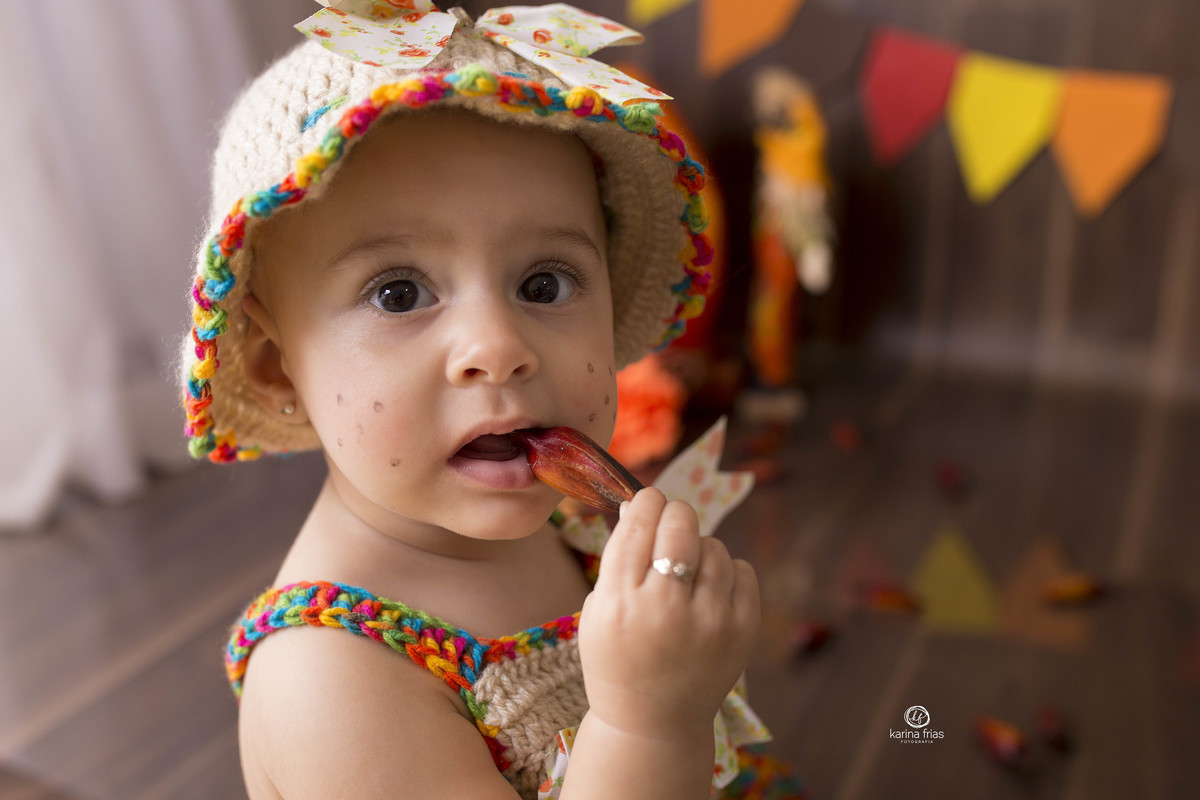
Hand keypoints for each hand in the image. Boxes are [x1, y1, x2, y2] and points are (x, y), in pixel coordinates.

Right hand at [577, 488, 760, 739]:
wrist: (654, 723)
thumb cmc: (618, 659)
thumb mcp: (597, 611)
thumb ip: (619, 557)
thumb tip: (644, 503)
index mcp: (621, 602)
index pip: (640, 522)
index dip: (646, 502)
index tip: (649, 501)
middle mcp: (666, 608)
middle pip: (680, 523)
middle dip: (674, 515)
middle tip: (671, 526)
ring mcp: (709, 620)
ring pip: (713, 544)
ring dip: (700, 549)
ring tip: (688, 575)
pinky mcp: (742, 629)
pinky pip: (742, 569)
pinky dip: (727, 573)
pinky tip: (710, 594)